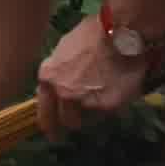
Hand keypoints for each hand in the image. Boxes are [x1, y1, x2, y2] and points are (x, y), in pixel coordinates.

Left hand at [37, 11, 155, 128]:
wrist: (120, 31)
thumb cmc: (93, 32)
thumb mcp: (64, 50)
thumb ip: (58, 73)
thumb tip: (59, 85)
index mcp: (48, 78)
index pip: (44, 113)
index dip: (50, 126)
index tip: (54, 134)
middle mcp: (63, 93)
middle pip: (68, 121)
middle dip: (77, 119)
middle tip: (88, 113)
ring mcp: (84, 102)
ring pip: (90, 120)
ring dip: (96, 112)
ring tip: (106, 94)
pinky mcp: (107, 106)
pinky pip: (109, 113)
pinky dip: (113, 105)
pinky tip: (119, 90)